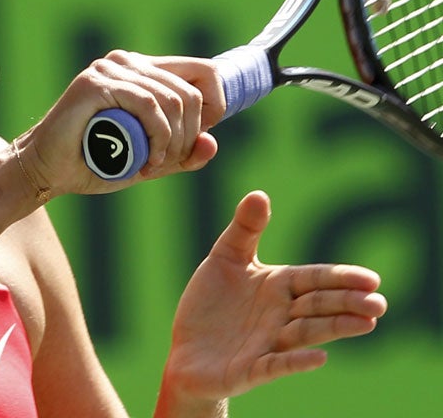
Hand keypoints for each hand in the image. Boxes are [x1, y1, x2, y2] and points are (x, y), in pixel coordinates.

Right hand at [14, 51, 224, 196]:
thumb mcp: (149, 161)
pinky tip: (149, 159)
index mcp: (142, 70)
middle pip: (191, 91)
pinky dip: (158, 136)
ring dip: (173, 142)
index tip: (198, 140)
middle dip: (190, 135)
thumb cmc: (92, 164)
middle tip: (169, 163)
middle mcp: (127, 62)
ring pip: (171, 99)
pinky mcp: (96, 83)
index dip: (215, 106)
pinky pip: (148, 105)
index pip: (203, 70)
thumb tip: (212, 142)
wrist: (46, 170)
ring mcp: (109, 69)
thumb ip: (180, 154)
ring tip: (154, 166)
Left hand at [160, 191, 386, 405]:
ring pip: (305, 333)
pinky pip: (275, 365)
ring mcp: (268, 343)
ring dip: (335, 328)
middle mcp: (279, 315)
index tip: (372, 279)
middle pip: (318, 306)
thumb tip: (259, 194)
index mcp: (277, 286)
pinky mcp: (250, 369)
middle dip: (347, 303)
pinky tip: (320, 358)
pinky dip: (296, 362)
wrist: (185, 349)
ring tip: (366, 323)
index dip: (340, 278)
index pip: (314, 279)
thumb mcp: (225, 259)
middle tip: (379, 303)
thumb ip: (244, 230)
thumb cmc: (210, 304)